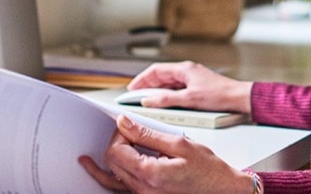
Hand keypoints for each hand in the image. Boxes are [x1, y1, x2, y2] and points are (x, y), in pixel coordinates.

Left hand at [78, 114, 251, 193]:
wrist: (224, 191)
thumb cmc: (209, 171)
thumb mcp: (179, 144)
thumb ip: (148, 134)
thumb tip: (125, 123)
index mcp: (150, 174)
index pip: (116, 151)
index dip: (119, 134)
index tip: (127, 126)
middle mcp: (144, 189)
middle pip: (112, 164)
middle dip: (115, 144)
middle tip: (125, 133)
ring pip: (113, 180)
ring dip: (106, 164)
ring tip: (86, 160)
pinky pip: (124, 190)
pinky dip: (113, 179)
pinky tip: (105, 174)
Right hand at [127, 61, 252, 113]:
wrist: (239, 98)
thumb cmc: (220, 95)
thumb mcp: (189, 99)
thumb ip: (167, 100)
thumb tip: (149, 100)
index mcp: (184, 69)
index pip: (156, 71)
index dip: (141, 80)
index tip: (132, 89)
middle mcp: (187, 71)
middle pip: (161, 76)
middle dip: (147, 85)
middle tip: (136, 96)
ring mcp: (192, 78)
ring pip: (169, 82)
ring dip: (157, 90)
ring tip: (148, 100)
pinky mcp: (197, 86)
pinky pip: (177, 88)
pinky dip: (167, 94)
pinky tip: (165, 102)